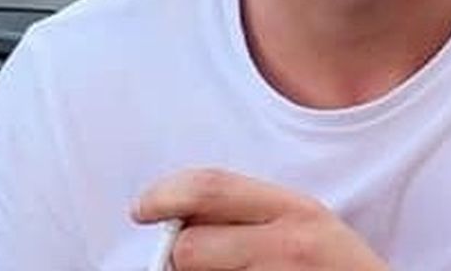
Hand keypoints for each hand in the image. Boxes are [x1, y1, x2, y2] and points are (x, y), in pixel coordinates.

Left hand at [132, 168, 388, 269]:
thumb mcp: (308, 227)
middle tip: (195, 264)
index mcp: (295, 210)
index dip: (165, 194)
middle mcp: (289, 244)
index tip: (142, 208)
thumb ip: (254, 214)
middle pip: (188, 246)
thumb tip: (184, 213)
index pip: (211, 188)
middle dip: (178, 257)